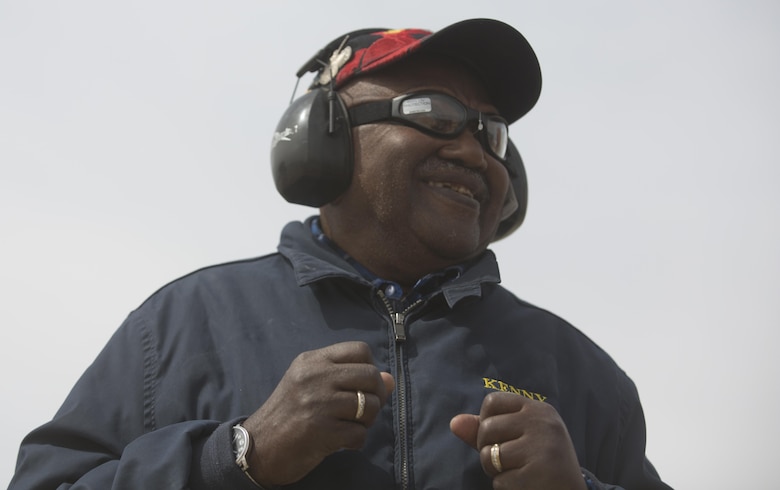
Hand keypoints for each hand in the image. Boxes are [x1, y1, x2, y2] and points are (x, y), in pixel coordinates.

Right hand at [242, 341, 394, 486]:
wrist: (257, 448)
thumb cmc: (288, 414)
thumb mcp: (311, 386)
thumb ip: (349, 378)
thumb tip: (390, 380)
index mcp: (312, 361)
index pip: (360, 349)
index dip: (368, 368)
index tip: (358, 385)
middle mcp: (315, 377)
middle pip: (370, 375)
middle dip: (374, 395)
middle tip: (360, 410)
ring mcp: (318, 403)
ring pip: (370, 404)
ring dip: (366, 421)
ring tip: (349, 425)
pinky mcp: (321, 431)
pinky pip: (360, 433)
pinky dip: (355, 441)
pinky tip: (341, 441)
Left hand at [450, 392, 585, 489]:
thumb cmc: (541, 464)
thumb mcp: (519, 440)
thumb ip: (487, 430)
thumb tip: (454, 422)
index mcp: (538, 409)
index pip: (492, 401)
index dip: (486, 421)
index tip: (500, 436)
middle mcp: (542, 423)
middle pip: (486, 428)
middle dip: (488, 449)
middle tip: (510, 461)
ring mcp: (541, 447)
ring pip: (489, 456)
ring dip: (496, 471)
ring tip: (519, 472)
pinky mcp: (537, 472)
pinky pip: (500, 480)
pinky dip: (507, 487)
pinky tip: (526, 485)